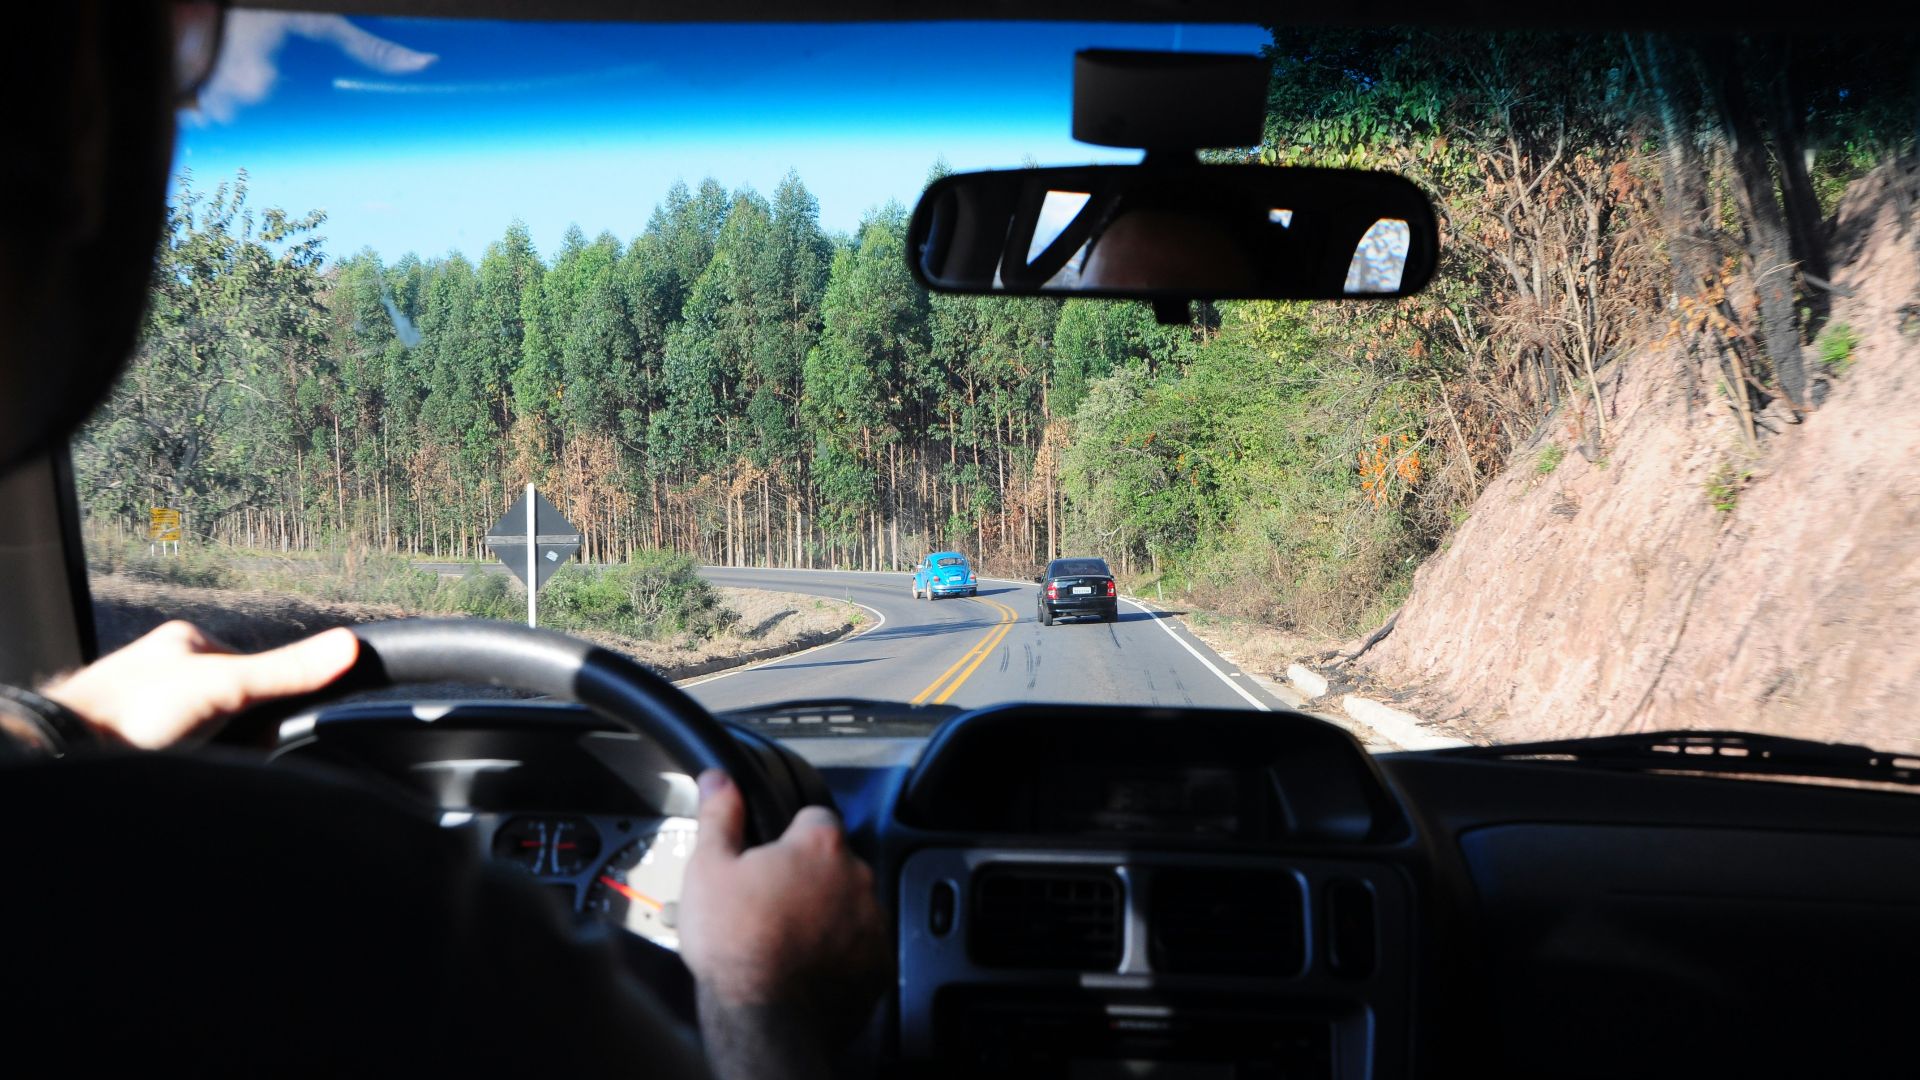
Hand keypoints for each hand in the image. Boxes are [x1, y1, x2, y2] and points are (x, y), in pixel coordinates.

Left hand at [41, 621, 359, 748]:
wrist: (66, 754)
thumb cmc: (133, 710)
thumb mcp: (225, 686)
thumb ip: (286, 672)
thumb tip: (350, 645)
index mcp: (186, 643)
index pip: (253, 666)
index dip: (270, 699)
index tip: (272, 727)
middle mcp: (165, 671)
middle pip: (232, 702)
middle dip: (241, 729)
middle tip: (238, 752)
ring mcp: (148, 708)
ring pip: (209, 732)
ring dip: (217, 752)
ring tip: (211, 767)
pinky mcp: (137, 744)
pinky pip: (185, 756)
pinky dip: (194, 768)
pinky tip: (189, 776)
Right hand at [679, 770, 889, 1075]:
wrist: (764, 1020)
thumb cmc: (736, 944)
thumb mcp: (709, 869)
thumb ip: (720, 816)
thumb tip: (720, 779)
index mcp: (820, 845)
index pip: (813, 818)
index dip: (787, 837)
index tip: (768, 860)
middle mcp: (857, 877)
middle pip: (834, 863)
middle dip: (808, 878)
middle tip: (770, 905)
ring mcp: (873, 922)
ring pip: (849, 905)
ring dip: (827, 915)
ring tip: (785, 940)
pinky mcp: (878, 965)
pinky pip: (860, 947)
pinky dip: (840, 953)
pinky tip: (806, 966)